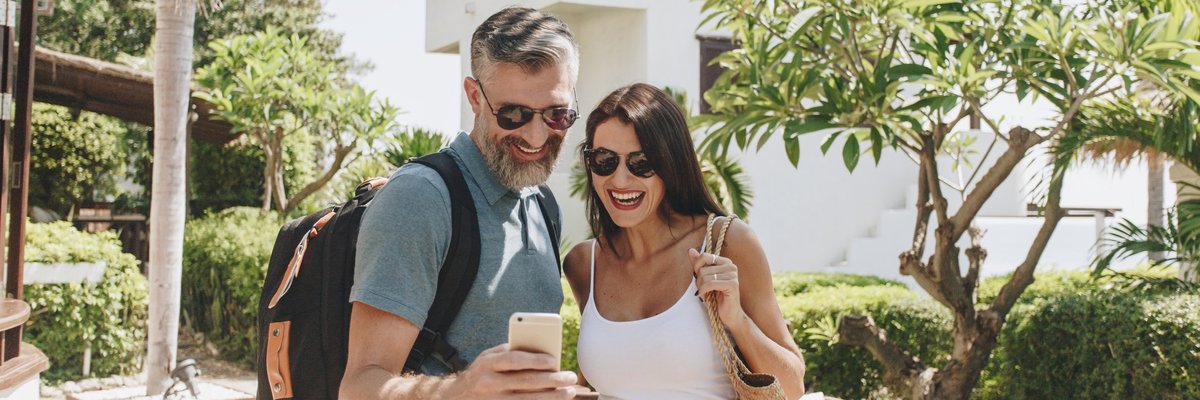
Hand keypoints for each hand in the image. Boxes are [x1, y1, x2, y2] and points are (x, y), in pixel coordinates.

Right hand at [456, 344, 577, 398]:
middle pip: (526, 382)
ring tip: (569, 392)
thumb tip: (540, 351)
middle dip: (552, 380)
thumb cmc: (480, 372)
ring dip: (551, 397)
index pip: (515, 361)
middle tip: (570, 378)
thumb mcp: (488, 357)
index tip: (555, 361)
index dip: (536, 361)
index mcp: (488, 364)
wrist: (456, 397)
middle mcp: (489, 383)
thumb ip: (509, 352)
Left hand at [690, 248, 748, 329]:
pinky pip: (710, 284)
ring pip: (705, 277)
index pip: (704, 256)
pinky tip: (705, 296)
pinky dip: (704, 291)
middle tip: (703, 290)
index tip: (698, 278)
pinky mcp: (733, 284)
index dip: (696, 267)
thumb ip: (699, 265)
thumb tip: (690, 250)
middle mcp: (731, 265)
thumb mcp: (705, 279)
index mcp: (725, 262)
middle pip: (703, 269)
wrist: (729, 314)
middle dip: (699, 281)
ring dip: (701, 288)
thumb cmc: (716, 297)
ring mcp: (733, 274)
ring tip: (706, 294)